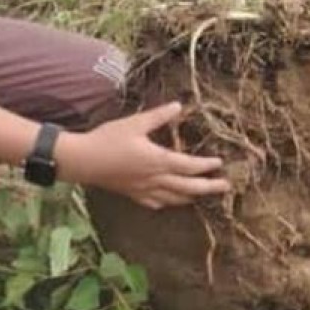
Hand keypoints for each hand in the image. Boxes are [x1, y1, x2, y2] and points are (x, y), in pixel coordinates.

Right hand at [57, 102, 230, 209]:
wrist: (83, 161)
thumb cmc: (108, 139)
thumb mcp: (135, 123)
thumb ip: (158, 116)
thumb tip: (178, 106)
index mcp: (158, 160)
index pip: (189, 166)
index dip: (206, 165)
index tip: (220, 163)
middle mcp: (155, 178)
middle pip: (188, 187)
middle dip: (209, 187)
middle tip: (226, 187)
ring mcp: (143, 190)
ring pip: (174, 198)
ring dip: (191, 197)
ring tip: (202, 195)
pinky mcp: (132, 194)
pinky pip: (155, 203)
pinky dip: (168, 202)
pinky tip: (169, 201)